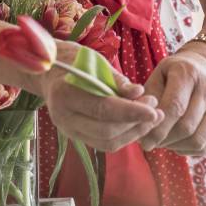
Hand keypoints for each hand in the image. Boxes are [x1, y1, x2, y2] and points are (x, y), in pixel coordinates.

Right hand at [37, 56, 161, 152]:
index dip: (132, 112)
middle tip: (156, 109)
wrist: (50, 73)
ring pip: (107, 142)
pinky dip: (124, 136)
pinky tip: (138, 124)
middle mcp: (63, 117)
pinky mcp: (76, 137)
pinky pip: (104, 143)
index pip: (103, 109)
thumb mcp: (96, 63)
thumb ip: (117, 81)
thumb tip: (139, 92)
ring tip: (152, 118)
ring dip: (134, 133)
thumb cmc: (75, 62)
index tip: (154, 109)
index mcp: (65, 94)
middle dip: (136, 123)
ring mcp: (68, 130)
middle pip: (106, 131)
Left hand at [137, 45, 205, 155]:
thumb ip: (147, 96)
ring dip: (176, 147)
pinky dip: (189, 150)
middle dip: (165, 140)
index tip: (143, 141)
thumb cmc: (172, 74)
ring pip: (199, 139)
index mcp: (188, 73)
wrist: (203, 67)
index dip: (158, 128)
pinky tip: (177, 143)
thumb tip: (139, 121)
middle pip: (187, 126)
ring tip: (163, 142)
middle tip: (150, 143)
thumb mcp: (157, 75)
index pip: (175, 107)